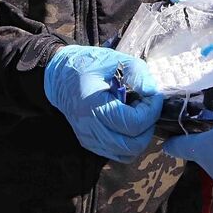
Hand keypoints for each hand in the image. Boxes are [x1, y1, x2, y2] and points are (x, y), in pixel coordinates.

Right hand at [43, 46, 163, 163]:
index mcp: (94, 106)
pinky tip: (127, 122)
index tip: (153, 96)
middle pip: (133, 145)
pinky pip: (117, 153)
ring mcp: (89, 139)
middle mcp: (90, 128)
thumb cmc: (87, 65)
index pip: (133, 124)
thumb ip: (136, 72)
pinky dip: (129, 142)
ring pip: (127, 153)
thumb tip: (152, 92)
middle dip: (148, 126)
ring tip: (137, 114)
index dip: (151, 111)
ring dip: (140, 136)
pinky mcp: (90, 143)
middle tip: (147, 106)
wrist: (59, 77)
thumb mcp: (113, 59)